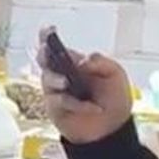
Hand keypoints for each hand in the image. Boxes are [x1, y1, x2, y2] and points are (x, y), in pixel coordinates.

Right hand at [37, 28, 132, 144]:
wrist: (112, 129)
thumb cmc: (114, 99)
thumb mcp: (115, 75)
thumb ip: (101, 63)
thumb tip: (82, 60)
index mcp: (76, 64)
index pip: (60, 48)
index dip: (49, 38)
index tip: (46, 30)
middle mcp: (62, 75)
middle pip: (44, 60)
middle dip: (44, 55)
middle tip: (47, 53)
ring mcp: (56, 92)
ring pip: (47, 79)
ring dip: (56, 79)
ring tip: (67, 83)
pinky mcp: (54, 108)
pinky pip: (58, 101)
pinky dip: (74, 103)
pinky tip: (90, 108)